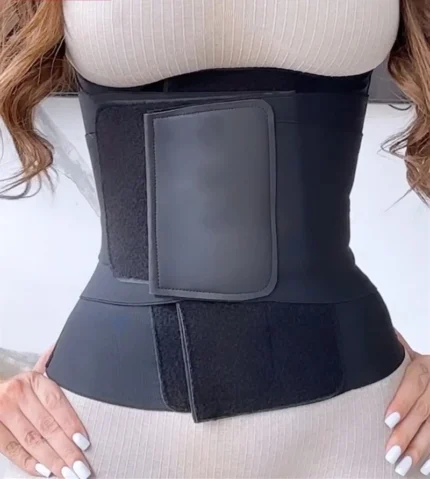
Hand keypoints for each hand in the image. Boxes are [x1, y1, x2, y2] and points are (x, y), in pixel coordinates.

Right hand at [0, 346, 91, 478]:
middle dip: (66, 450)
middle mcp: (17, 393)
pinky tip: (45, 472)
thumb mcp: (36, 374)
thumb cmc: (21, 387)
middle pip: (47, 426)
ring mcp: (2, 411)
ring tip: (68, 473)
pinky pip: (11, 450)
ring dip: (52, 460)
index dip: (72, 424)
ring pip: (31, 440)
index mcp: (34, 379)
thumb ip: (51, 367)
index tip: (85, 442)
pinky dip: (29, 463)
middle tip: (82, 467)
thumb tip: (59, 348)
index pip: (57, 404)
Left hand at [384, 351, 429, 475]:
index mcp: (425, 365)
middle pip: (425, 408)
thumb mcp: (405, 356)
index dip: (403, 402)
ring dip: (421, 448)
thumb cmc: (415, 367)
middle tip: (390, 452)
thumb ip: (391, 352)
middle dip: (408, 432)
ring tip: (402, 465)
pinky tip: (425, 469)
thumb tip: (368, 337)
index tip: (388, 420)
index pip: (415, 382)